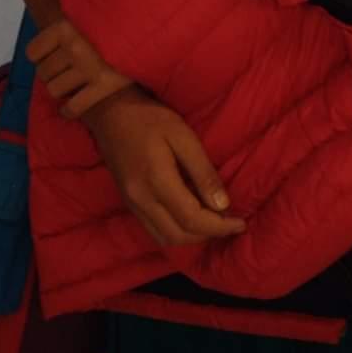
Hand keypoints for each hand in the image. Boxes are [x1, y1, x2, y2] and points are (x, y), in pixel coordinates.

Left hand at [26, 3, 132, 119]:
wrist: (152, 22)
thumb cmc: (115, 6)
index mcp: (65, 27)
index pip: (33, 52)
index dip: (40, 55)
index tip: (51, 53)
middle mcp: (73, 49)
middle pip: (43, 73)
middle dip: (50, 72)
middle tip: (63, 68)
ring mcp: (88, 70)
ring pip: (55, 90)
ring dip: (60, 89)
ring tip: (70, 82)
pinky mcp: (104, 87)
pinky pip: (74, 107)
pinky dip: (69, 110)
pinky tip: (71, 106)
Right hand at [83, 87, 246, 248]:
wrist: (110, 113)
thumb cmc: (151, 118)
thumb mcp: (183, 136)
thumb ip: (203, 171)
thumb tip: (223, 204)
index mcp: (157, 181)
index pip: (192, 219)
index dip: (219, 227)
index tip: (240, 223)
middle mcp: (141, 201)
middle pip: (179, 236)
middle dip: (209, 235)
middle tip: (231, 223)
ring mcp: (133, 205)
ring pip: (165, 238)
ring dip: (192, 237)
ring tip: (215, 223)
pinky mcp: (129, 204)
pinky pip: (155, 230)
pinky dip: (177, 232)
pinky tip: (192, 218)